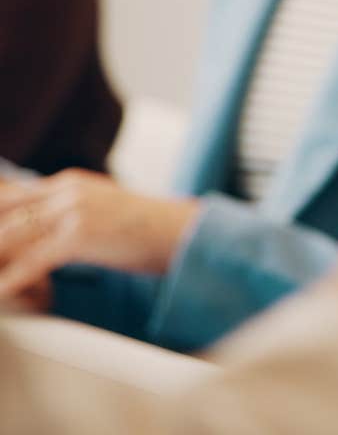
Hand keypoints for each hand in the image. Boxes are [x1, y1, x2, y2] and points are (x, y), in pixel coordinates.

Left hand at [0, 171, 197, 299]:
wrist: (184, 232)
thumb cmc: (147, 229)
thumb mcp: (102, 210)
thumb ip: (67, 213)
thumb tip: (39, 231)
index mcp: (69, 182)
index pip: (11, 194)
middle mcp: (67, 190)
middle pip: (5, 212)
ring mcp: (73, 210)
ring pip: (12, 234)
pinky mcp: (81, 234)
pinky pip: (34, 260)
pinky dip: (13, 278)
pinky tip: (3, 292)